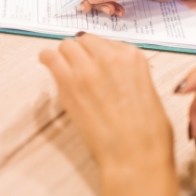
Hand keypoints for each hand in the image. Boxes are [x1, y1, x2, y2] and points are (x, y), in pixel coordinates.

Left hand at [40, 33, 178, 195]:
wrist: (135, 155)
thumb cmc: (148, 132)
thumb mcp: (148, 91)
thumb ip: (129, 74)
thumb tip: (113, 75)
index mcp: (132, 56)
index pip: (106, 42)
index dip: (99, 54)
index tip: (96, 63)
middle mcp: (109, 56)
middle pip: (85, 40)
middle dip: (81, 52)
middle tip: (79, 68)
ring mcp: (87, 68)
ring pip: (66, 46)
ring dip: (65, 55)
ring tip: (63, 68)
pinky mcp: (68, 83)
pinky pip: (50, 57)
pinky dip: (47, 59)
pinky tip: (47, 63)